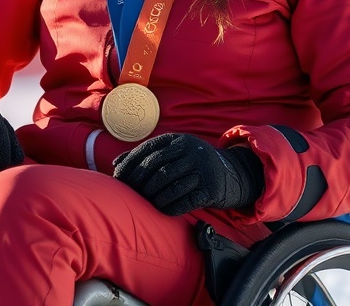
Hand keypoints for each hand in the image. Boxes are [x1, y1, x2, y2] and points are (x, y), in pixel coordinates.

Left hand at [112, 133, 264, 215]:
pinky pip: (185, 200)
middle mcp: (191, 151)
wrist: (232, 174)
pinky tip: (162, 210)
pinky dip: (170, 207)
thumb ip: (147, 155)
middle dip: (139, 182)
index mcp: (179, 140)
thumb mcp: (175, 153)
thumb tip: (116, 163)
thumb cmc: (193, 165)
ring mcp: (203, 169)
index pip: (149, 149)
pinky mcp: (212, 189)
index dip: (131, 163)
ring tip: (145, 203)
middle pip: (158, 167)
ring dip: (153, 196)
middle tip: (130, 194)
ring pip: (170, 184)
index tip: (118, 177)